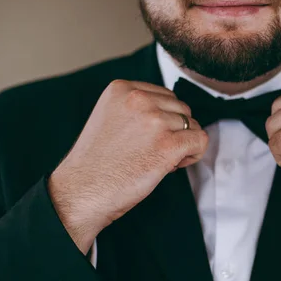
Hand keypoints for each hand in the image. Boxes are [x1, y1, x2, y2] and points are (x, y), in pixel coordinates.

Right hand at [48, 80, 207, 252]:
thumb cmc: (95, 164)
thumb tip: (174, 115)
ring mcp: (154, 120)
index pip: (164, 95)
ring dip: (183, 144)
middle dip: (174, 130)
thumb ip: (136, 109)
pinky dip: (194, 154)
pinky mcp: (168, 144)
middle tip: (152, 152)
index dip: (163, 119)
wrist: (81, 193)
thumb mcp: (110, 118)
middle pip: (181, 108)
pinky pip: (200, 141)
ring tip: (158, 160)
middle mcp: (139, 99)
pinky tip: (173, 166)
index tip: (148, 138)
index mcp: (122, 88)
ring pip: (192, 125)